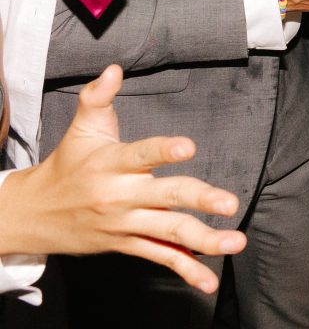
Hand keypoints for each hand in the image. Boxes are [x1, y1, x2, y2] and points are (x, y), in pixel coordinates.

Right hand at [0, 66, 245, 292]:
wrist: (33, 214)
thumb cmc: (68, 165)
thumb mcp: (81, 129)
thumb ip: (98, 97)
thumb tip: (114, 68)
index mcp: (111, 164)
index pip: (140, 154)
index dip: (163, 151)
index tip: (187, 147)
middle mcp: (120, 196)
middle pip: (164, 197)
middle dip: (198, 200)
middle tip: (229, 203)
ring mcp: (125, 224)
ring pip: (168, 233)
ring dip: (204, 240)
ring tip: (235, 241)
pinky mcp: (127, 244)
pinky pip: (160, 258)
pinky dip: (186, 270)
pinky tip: (209, 279)